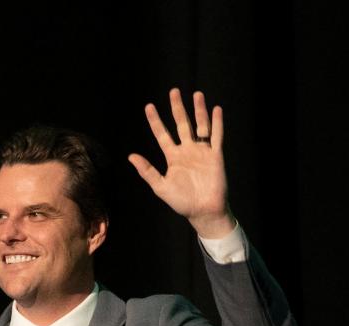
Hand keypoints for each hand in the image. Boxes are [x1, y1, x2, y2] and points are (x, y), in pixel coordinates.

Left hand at [128, 88, 234, 238]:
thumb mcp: (160, 186)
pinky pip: (216, 136)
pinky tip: (216, 109)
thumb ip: (147, 171)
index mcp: (173, 157)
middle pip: (182, 124)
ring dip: (199, 110)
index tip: (149, 107)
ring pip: (201, 125)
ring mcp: (202, 151)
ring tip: (196, 94)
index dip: (155, 121)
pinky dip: (217, 123)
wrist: (203, 211)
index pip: (162, 134)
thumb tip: (130, 156)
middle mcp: (187, 151)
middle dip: (177, 108)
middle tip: (174, 91)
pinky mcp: (215, 155)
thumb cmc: (181, 202)